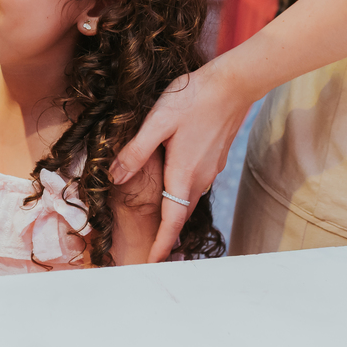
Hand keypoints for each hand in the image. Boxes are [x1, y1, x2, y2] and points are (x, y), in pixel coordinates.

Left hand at [112, 58, 255, 261]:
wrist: (234, 83)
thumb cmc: (193, 99)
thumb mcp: (157, 122)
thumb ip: (135, 152)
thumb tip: (112, 177)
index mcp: (183, 175)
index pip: (172, 221)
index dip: (162, 244)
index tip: (153, 263)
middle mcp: (199, 178)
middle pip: (180, 216)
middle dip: (167, 237)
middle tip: (152, 253)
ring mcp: (210, 170)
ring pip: (188, 201)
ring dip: (175, 218)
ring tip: (160, 229)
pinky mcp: (214, 159)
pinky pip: (195, 186)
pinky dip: (183, 199)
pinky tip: (173, 191)